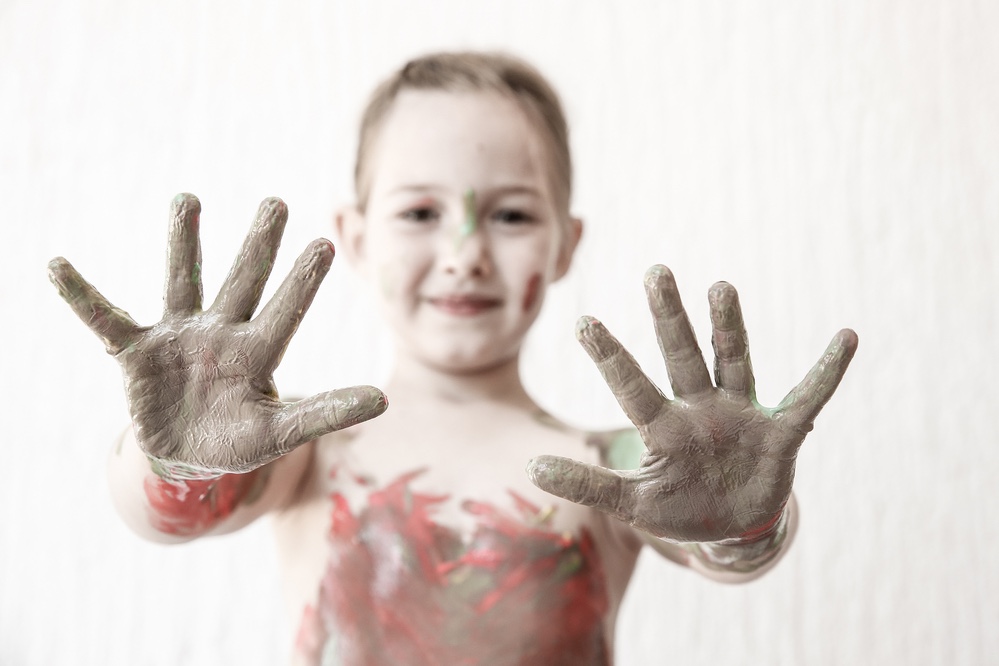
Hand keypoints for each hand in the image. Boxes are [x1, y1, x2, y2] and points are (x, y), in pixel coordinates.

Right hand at [48, 194, 386, 474]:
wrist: (185, 457)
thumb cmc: (237, 440)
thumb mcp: (282, 432)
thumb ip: (326, 413)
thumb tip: (384, 400)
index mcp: (258, 354)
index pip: (285, 312)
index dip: (301, 282)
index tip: (325, 243)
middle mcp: (222, 334)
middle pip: (243, 282)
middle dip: (259, 245)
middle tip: (277, 202)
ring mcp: (179, 337)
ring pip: (183, 281)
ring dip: (186, 243)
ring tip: (189, 199)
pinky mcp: (136, 352)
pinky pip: (106, 319)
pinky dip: (82, 296)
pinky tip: (58, 266)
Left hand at [528, 265, 856, 541]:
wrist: (731, 527)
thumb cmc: (677, 506)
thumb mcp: (632, 502)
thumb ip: (587, 484)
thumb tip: (532, 465)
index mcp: (664, 427)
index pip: (632, 386)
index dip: (610, 358)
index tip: (584, 322)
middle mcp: (700, 409)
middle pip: (680, 355)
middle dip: (668, 317)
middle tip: (654, 272)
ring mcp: (740, 416)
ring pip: (733, 362)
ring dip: (729, 328)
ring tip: (720, 287)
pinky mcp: (779, 433)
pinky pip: (807, 398)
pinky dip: (827, 371)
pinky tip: (847, 337)